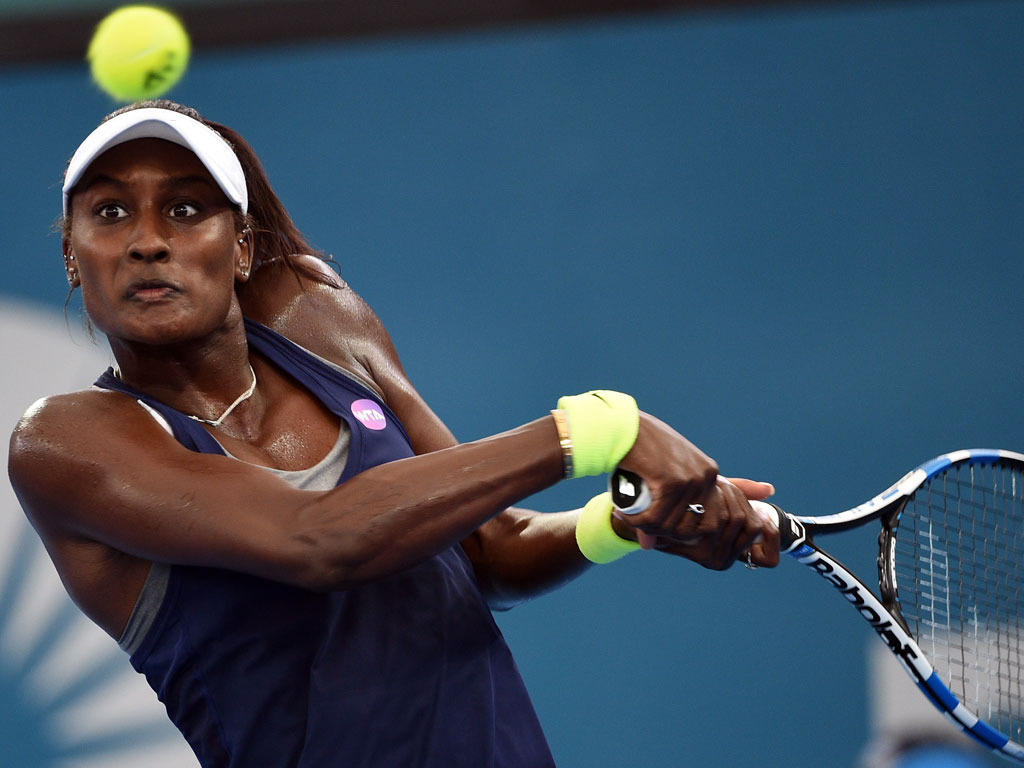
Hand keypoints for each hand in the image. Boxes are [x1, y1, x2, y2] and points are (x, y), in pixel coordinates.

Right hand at [613, 413, 779, 568]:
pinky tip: (624, 514)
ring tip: (629, 518)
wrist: (622, 425)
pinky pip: (656, 518)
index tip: (657, 525)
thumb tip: (650, 547)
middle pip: (692, 528)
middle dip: (665, 533)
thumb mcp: (658, 476)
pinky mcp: (671, 482)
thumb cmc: (637, 447)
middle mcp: (706, 476)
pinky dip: (637, 522)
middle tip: (641, 524)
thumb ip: (659, 508)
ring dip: (647, 528)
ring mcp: (691, 479)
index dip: (680, 531)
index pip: (707, 521)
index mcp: (709, 473)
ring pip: (672, 526)